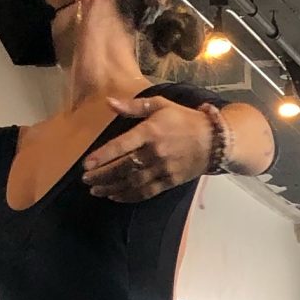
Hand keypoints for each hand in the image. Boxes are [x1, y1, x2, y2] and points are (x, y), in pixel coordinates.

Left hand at [84, 95, 214, 199]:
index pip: (121, 146)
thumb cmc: (183, 120)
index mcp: (150, 132)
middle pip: (123, 168)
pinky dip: (129, 196)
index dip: (102, 156)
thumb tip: (109, 102)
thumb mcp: (160, 105)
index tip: (86, 165)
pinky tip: (116, 197)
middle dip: (102, 176)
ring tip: (96, 190)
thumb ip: (133, 106)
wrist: (213, 141)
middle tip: (86, 180)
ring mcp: (162, 170)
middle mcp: (155, 153)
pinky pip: (146, 192)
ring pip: (132, 183)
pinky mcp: (169, 182)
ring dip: (112, 188)